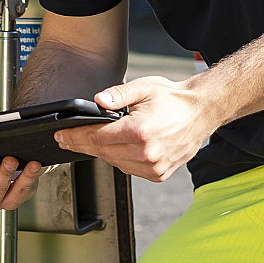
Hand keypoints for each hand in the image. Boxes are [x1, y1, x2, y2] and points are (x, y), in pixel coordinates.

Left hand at [53, 76, 223, 181]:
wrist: (202, 112)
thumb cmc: (173, 99)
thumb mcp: (144, 88)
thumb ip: (118, 95)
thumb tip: (97, 102)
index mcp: (140, 131)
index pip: (96, 138)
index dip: (74, 137)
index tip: (60, 136)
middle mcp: (147, 153)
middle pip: (102, 152)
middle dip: (82, 145)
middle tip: (67, 139)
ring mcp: (154, 167)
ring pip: (114, 163)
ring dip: (103, 153)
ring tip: (98, 140)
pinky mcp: (159, 174)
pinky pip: (129, 170)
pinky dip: (121, 160)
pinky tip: (122, 148)